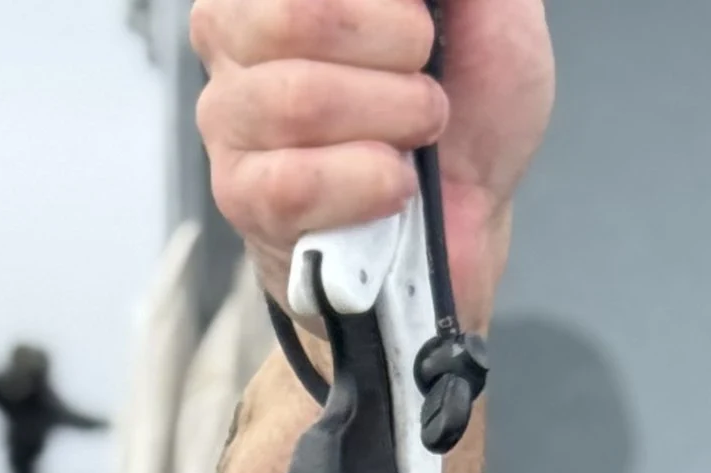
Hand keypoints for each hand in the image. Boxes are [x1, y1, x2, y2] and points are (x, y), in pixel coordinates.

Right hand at [190, 0, 554, 326]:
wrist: (469, 214)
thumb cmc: (466, 104)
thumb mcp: (483, 13)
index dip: (392, 9)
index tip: (426, 30)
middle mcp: (232, 27)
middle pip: (295, 15)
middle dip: (397, 51)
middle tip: (430, 86)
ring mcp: (227, 114)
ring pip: (298, 100)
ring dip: (391, 121)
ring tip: (422, 137)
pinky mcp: (240, 195)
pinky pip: (294, 183)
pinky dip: (367, 184)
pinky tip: (396, 184)